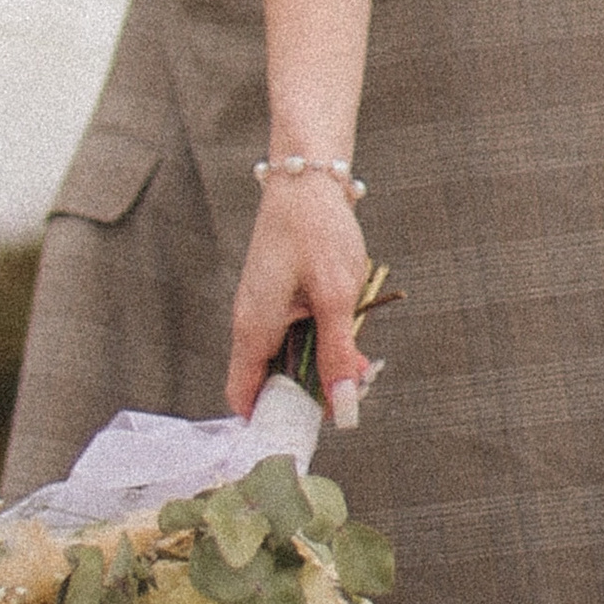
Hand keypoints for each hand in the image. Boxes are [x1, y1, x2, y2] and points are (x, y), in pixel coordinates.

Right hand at [225, 171, 370, 422]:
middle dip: (313, 391)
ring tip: (359, 356)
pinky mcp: (278, 295)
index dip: (271, 420)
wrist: (307, 175)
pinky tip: (348, 327)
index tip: (309, 429)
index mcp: (253, 328)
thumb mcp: (336, 296)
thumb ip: (337, 353)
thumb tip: (342, 405)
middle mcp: (251, 322)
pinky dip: (320, 338)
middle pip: (272, 381)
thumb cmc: (317, 229)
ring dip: (322, 362)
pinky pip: (295, 332)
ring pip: (288, 356)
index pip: (243, 397)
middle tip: (354, 386)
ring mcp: (263, 308)